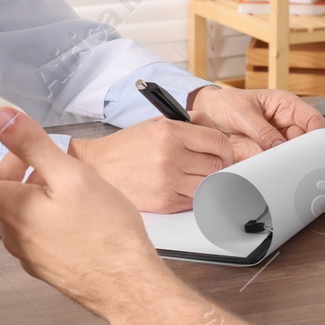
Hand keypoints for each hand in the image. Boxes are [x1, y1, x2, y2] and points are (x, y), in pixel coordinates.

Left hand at [0, 109, 173, 318]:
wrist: (127, 285)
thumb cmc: (104, 230)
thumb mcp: (70, 175)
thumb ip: (32, 145)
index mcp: (13, 210)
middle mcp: (14, 236)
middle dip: (10, 168)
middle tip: (38, 154)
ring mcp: (30, 255)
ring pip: (15, 213)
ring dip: (26, 189)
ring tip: (61, 177)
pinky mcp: (47, 266)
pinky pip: (32, 231)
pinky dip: (38, 210)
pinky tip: (70, 207)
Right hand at [64, 118, 235, 213]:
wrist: (98, 167)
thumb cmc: (128, 146)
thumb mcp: (156, 124)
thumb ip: (188, 123)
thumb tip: (214, 128)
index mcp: (171, 132)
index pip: (218, 142)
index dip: (226, 149)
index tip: (224, 153)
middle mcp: (171, 156)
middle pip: (217, 165)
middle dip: (216, 165)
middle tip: (208, 165)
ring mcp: (168, 181)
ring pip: (208, 184)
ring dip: (206, 181)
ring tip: (194, 176)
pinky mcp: (164, 202)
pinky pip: (194, 201)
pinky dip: (192, 196)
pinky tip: (182, 187)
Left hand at [187, 86, 324, 159]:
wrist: (206, 116)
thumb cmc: (226, 104)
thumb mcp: (242, 111)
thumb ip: (261, 128)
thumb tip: (278, 144)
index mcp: (286, 106)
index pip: (312, 119)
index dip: (316, 133)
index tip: (311, 146)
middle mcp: (285, 125)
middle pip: (305, 143)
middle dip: (302, 154)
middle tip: (293, 162)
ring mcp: (276, 142)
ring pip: (292, 157)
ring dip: (287, 165)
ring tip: (277, 169)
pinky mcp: (264, 156)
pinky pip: (274, 166)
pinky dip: (272, 172)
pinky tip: (267, 175)